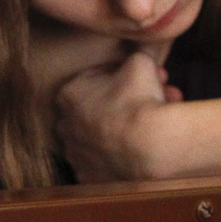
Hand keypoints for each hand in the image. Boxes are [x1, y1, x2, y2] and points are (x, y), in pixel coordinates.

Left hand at [54, 52, 181, 182]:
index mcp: (67, 95)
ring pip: (101, 138)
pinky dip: (121, 158)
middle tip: (155, 99)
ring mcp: (75, 155)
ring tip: (156, 126)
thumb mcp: (141, 63)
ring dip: (125, 130)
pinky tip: (143, 151)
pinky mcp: (88, 177)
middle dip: (125, 103)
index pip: (92, 81)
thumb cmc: (140, 99)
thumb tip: (147, 43)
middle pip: (97, 110)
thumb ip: (139, 53)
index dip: (120, 78)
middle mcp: (64, 126)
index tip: (140, 80)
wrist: (151, 145)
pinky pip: (104, 165)